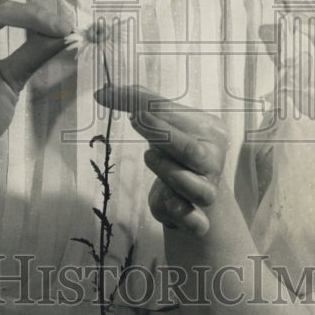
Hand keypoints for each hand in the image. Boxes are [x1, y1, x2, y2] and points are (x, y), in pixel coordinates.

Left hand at [95, 84, 227, 237]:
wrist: (194, 196)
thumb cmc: (176, 152)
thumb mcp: (163, 125)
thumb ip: (137, 104)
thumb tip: (101, 92)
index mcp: (211, 133)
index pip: (180, 117)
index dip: (153, 109)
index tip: (127, 103)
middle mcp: (213, 162)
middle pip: (193, 152)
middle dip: (164, 136)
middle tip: (135, 119)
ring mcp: (207, 192)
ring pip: (196, 188)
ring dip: (170, 173)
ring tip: (148, 155)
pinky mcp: (197, 219)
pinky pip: (196, 222)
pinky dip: (187, 217)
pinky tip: (171, 206)